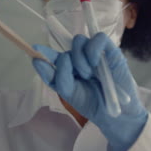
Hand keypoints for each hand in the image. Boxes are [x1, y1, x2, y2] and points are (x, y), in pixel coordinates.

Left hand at [32, 33, 147, 150]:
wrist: (115, 112)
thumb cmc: (91, 102)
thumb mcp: (68, 92)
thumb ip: (53, 76)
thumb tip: (36, 60)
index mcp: (68, 68)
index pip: (54, 56)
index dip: (45, 52)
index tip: (35, 50)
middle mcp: (80, 58)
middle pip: (67, 47)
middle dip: (68, 61)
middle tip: (79, 76)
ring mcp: (94, 53)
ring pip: (79, 40)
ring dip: (79, 57)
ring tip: (88, 73)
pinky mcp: (110, 50)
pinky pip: (98, 38)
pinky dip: (93, 49)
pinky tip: (95, 62)